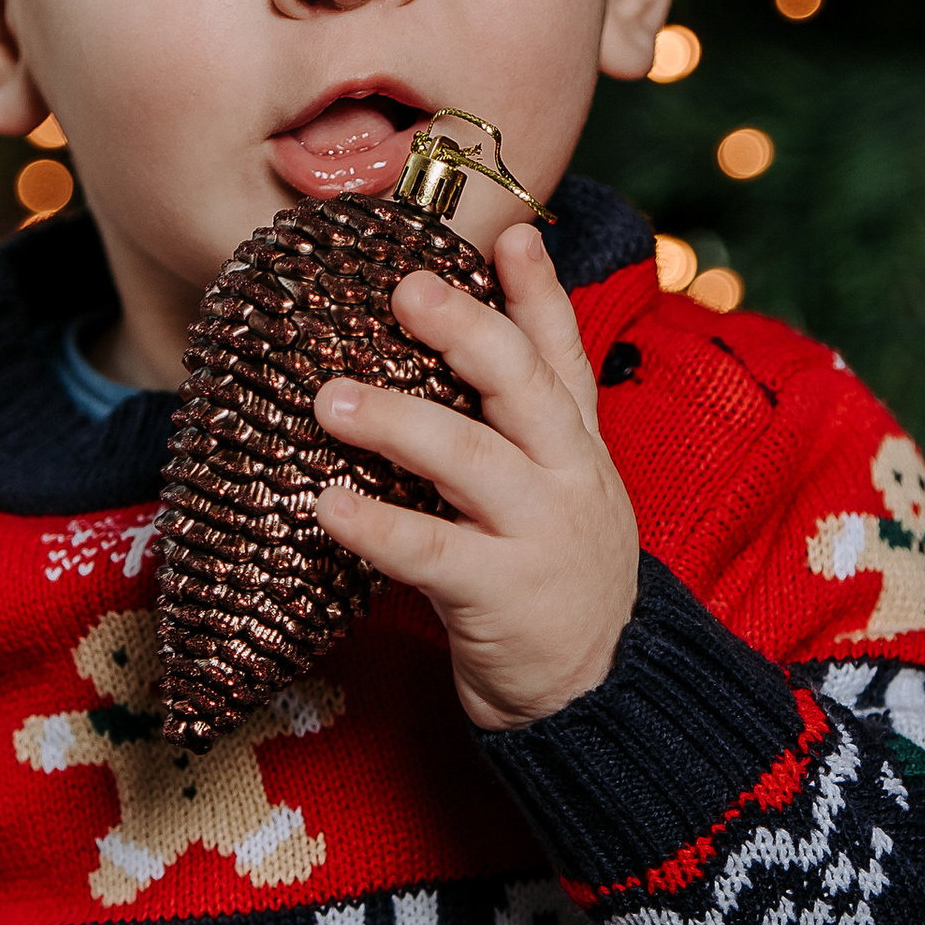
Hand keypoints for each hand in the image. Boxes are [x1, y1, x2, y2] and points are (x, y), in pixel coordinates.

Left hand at [313, 218, 638, 730]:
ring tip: (330, 398)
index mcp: (575, 445)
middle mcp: (567, 477)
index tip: (514, 232)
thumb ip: (520, 422)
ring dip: (397, 421)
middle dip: (466, 329)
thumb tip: (453, 343)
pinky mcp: (502, 596)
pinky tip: (328, 506)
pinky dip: (377, 526)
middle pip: (521, 385)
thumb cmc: (550, 576)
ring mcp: (540, 534)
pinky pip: (431, 553)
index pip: (562, 353)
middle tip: (404, 288)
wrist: (596, 692)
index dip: (539, 291)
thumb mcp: (558, 487)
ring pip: (470, 459)